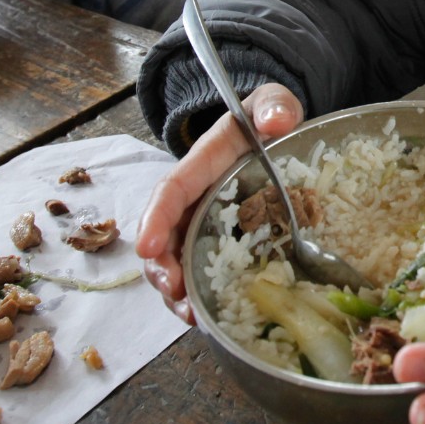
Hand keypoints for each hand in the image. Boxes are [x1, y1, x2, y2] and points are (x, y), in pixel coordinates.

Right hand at [136, 83, 304, 322]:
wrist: (275, 131)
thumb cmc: (267, 117)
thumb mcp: (272, 104)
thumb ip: (274, 104)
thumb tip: (278, 119)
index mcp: (202, 164)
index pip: (171, 191)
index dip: (156, 219)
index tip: (147, 247)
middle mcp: (195, 197)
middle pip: (164, 235)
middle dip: (161, 267)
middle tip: (174, 292)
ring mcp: (204, 222)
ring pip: (177, 261)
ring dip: (177, 292)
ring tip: (191, 316)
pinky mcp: (219, 242)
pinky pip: (200, 272)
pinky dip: (199, 296)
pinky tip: (208, 319)